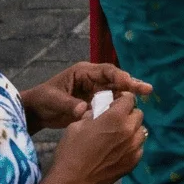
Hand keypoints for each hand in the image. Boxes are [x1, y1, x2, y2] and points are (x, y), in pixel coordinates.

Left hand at [21, 62, 150, 128]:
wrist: (35, 112)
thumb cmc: (42, 100)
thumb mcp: (53, 100)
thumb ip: (69, 104)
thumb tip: (84, 110)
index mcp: (83, 72)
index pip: (105, 71)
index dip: (118, 76)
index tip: (129, 83)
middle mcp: (92, 80)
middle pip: (115, 80)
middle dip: (131, 84)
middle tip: (147, 89)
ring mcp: (95, 92)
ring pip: (116, 91)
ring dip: (129, 95)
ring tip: (145, 98)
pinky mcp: (95, 104)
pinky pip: (110, 104)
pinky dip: (120, 107)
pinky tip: (129, 112)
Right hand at [47, 90, 145, 183]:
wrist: (72, 181)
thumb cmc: (71, 150)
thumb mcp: (78, 124)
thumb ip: (94, 114)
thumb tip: (101, 110)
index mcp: (116, 117)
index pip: (130, 99)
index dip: (122, 100)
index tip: (116, 105)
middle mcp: (130, 130)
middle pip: (138, 114)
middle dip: (128, 115)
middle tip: (116, 122)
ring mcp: (134, 147)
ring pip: (141, 131)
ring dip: (132, 131)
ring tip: (118, 137)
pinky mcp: (134, 162)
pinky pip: (139, 148)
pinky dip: (132, 146)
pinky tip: (119, 151)